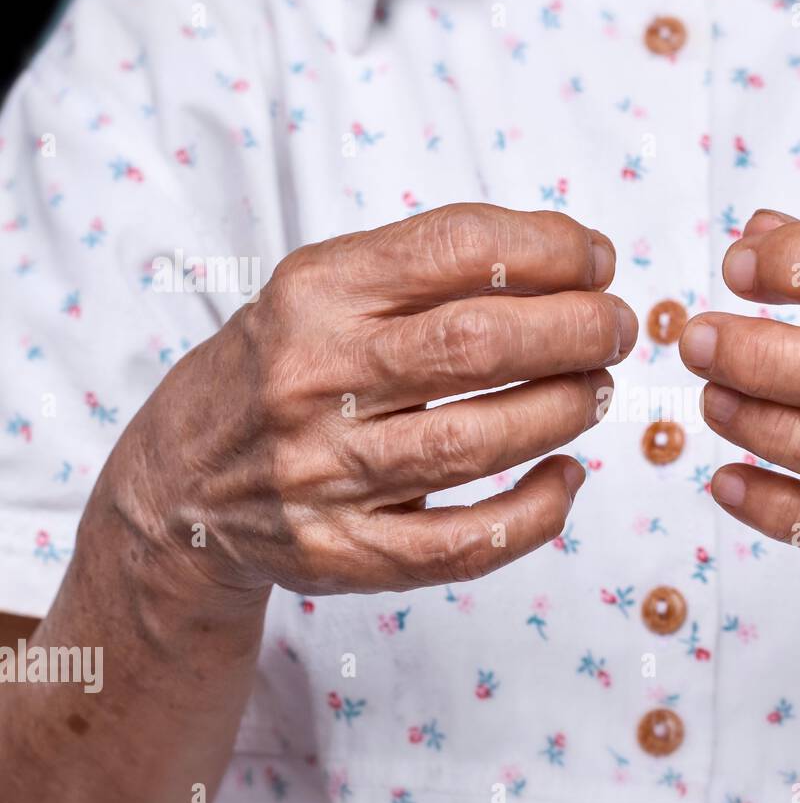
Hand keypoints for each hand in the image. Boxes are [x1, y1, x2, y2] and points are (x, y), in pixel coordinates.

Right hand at [97, 204, 634, 602]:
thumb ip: (428, 272)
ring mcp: (323, 473)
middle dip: (578, 330)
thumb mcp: (323, 292)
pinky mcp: (342, 554)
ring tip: (596, 391)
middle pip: (478, 343)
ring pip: (477, 442)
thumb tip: (571, 262)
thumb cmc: (282, 371)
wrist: (181, 486)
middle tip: (616, 330)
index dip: (551, 250)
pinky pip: (463, 544)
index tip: (597, 261)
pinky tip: (565, 477)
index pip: (457, 248)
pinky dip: (535, 511)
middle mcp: (313, 378)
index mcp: (314, 292)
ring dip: (565, 411)